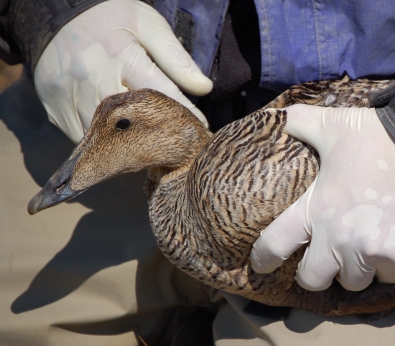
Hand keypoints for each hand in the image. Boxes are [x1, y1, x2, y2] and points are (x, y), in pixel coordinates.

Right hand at [34, 0, 212, 142]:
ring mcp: (69, 95)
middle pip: (132, 124)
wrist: (51, 12)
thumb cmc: (107, 17)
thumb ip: (176, 58)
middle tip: (171, 144)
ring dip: (125, 144)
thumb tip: (204, 88)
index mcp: (121, 56)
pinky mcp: (55, 107)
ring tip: (144, 145)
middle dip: (154, 136)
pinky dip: (100, 141)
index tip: (199, 128)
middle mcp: (93, 77)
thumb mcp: (146, 25)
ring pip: (104, 137)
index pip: (162, 94)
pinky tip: (114, 136)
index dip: (184, 114)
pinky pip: (81, 136)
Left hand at [251, 105, 394, 290]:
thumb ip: (302, 123)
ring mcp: (369, 250)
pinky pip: (387, 278)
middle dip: (315, 275)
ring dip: (354, 271)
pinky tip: (390, 250)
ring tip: (359, 255)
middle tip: (323, 265)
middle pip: (313, 280)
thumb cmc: (379, 137)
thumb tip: (280, 116)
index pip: (275, 244)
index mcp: (315, 208)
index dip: (263, 259)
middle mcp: (337, 236)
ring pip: (353, 283)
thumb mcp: (334, 126)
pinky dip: (387, 268)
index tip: (261, 265)